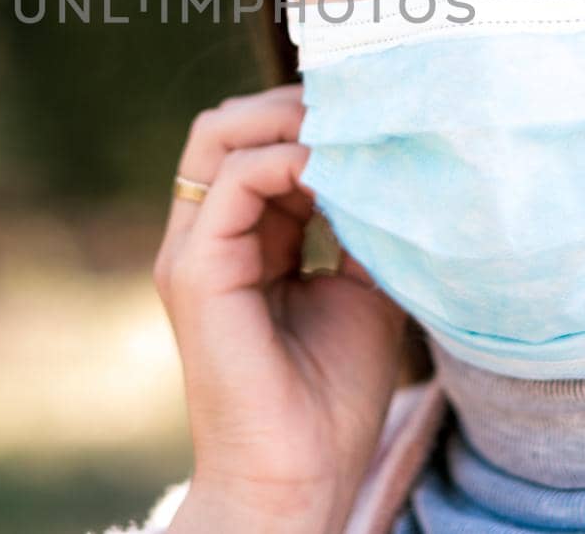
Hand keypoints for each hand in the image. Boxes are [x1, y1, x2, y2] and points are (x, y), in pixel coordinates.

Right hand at [154, 84, 408, 533]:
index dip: (312, 121)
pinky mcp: (194, 271)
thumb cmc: (331, 400)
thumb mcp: (362, 289)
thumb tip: (392, 160)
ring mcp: (192, 251)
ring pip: (220, 135)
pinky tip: (338, 171)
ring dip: (291, 120)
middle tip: (362, 106)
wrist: (298, 478)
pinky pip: (233, 182)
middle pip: (229, 126)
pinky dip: (288, 159)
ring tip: (352, 129)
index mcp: (240, 243)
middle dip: (295, 105)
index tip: (376, 114)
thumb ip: (363, 226)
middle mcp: (207, 238)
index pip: (258, 146)